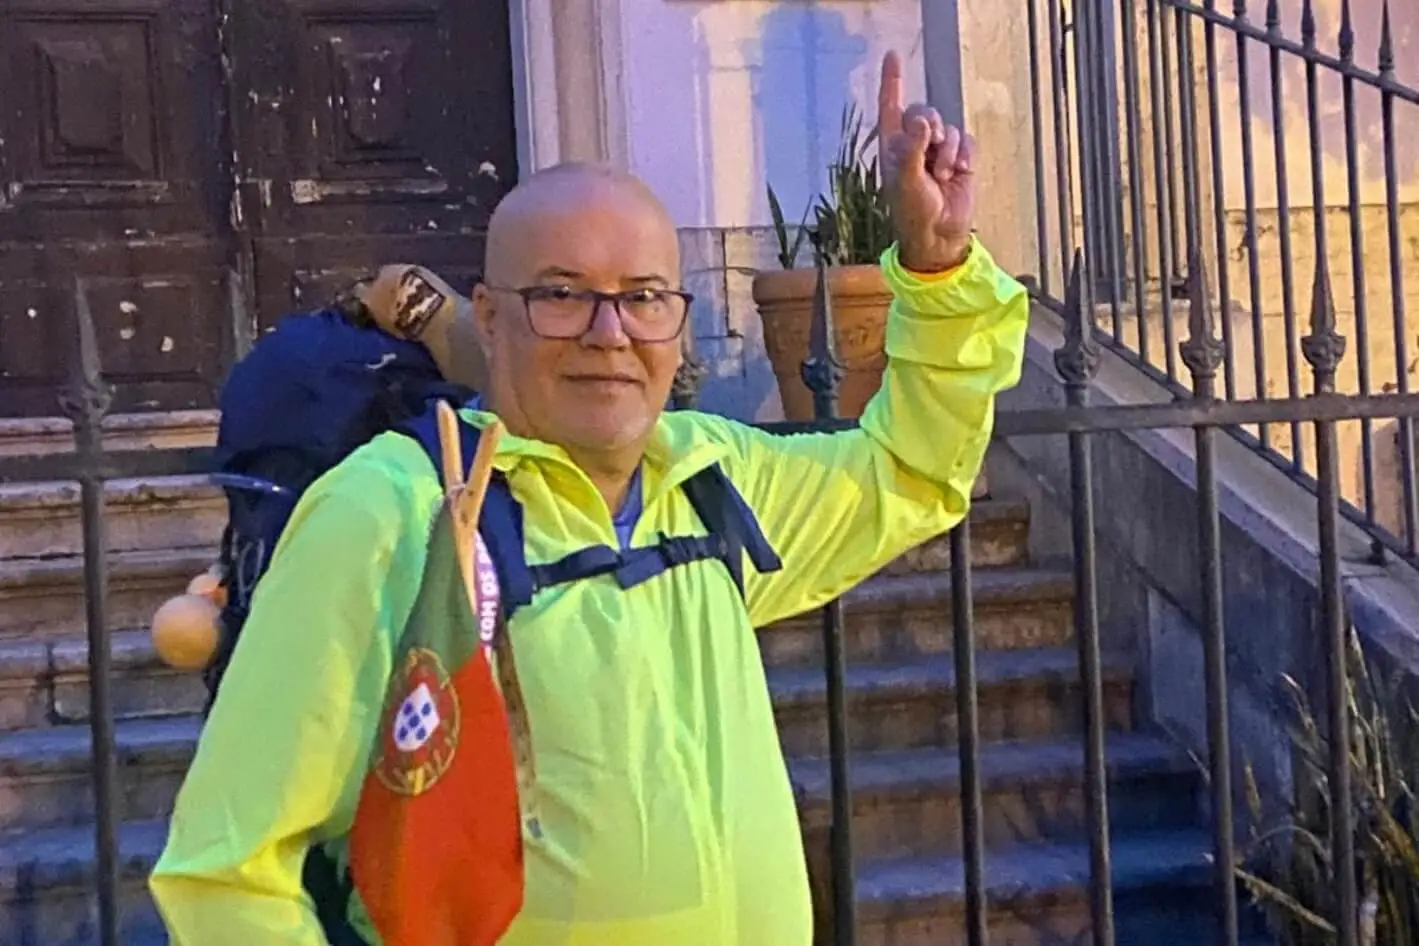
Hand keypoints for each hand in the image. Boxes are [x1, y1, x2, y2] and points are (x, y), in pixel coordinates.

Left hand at [876, 51, 975, 272]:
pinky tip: (960, 172)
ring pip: (948, 128)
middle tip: (931, 151)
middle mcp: (914, 144)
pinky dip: (964, 154)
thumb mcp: (906, 179)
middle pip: (924, 112)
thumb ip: (911, 147)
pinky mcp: (960, 159)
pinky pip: (966, 139)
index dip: (892, 81)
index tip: (893, 55)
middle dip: (931, 128)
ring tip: (943, 176)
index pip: (890, 106)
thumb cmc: (913, 211)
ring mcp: (938, 151)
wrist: (939, 235)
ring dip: (947, 151)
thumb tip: (920, 120)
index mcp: (893, 146)